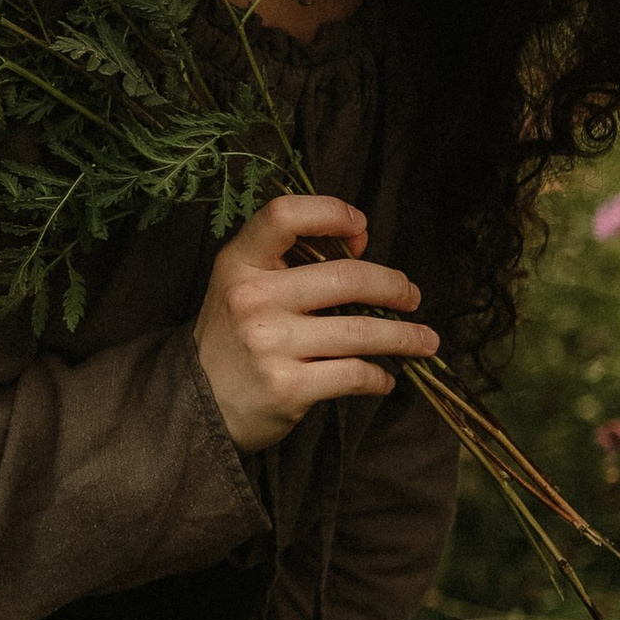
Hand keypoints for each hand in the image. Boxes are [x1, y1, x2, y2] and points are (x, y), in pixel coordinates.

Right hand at [194, 193, 437, 456]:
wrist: (195, 405)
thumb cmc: (232, 339)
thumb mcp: (240, 285)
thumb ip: (285, 260)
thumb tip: (359, 247)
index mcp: (239, 263)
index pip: (287, 215)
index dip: (333, 214)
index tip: (362, 233)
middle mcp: (252, 298)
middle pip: (347, 277)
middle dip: (394, 286)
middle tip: (411, 297)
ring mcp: (270, 344)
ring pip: (362, 331)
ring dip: (405, 337)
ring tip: (424, 341)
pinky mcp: (287, 387)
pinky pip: (355, 375)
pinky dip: (380, 378)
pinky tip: (385, 378)